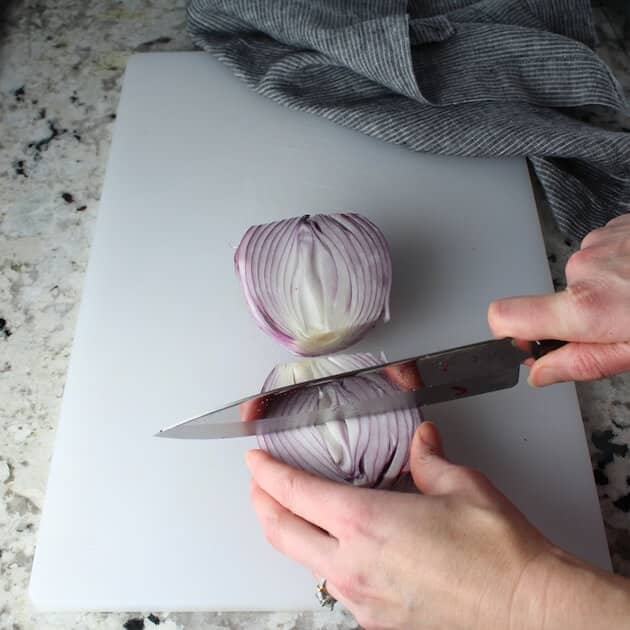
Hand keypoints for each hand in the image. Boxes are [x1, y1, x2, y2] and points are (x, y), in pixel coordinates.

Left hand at [248, 423, 553, 628]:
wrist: (529, 611)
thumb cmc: (498, 554)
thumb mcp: (462, 486)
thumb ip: (430, 460)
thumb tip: (423, 442)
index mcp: (365, 522)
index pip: (294, 491)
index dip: (267, 472)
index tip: (255, 460)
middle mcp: (353, 564)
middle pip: (280, 531)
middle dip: (261, 503)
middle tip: (260, 485)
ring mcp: (362, 600)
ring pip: (304, 562)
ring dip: (290, 534)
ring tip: (297, 515)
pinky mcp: (377, 623)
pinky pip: (335, 587)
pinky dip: (324, 562)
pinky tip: (342, 551)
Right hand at [488, 213, 629, 386]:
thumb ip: (582, 362)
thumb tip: (539, 373)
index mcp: (586, 308)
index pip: (506, 316)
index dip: (507, 332)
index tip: (526, 342)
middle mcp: (582, 269)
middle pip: (556, 299)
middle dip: (584, 311)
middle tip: (626, 318)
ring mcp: (598, 242)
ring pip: (585, 275)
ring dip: (607, 285)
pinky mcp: (615, 225)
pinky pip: (603, 252)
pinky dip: (619, 263)